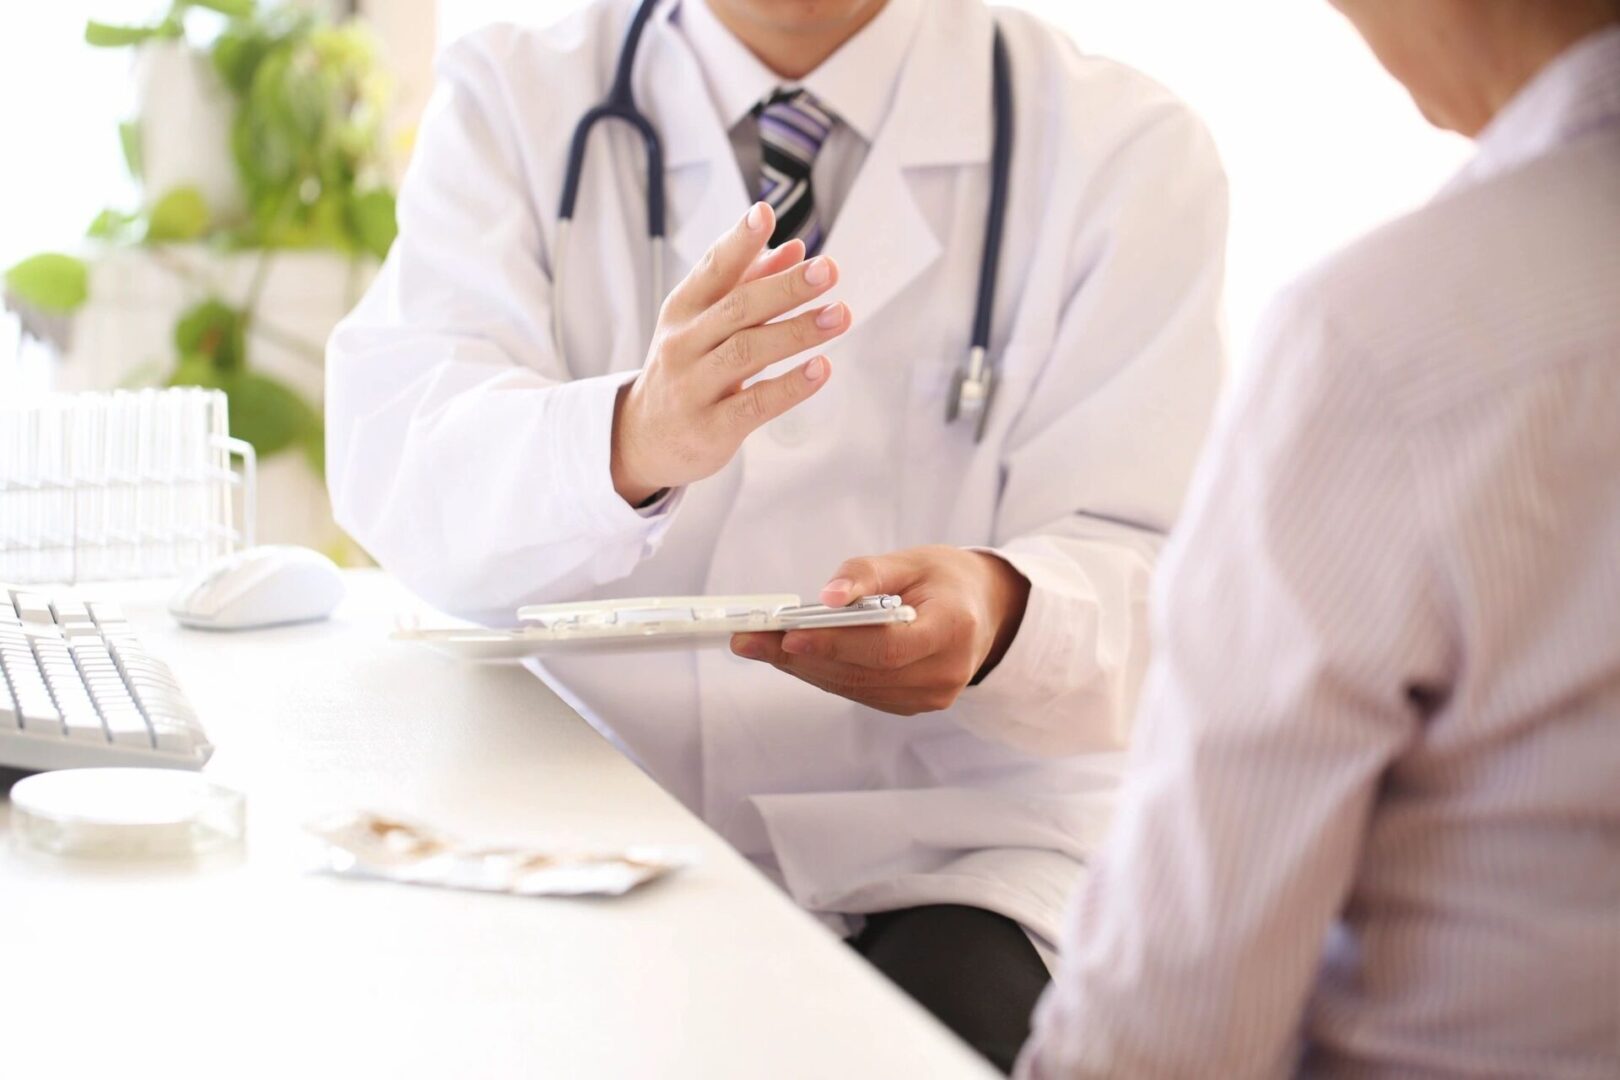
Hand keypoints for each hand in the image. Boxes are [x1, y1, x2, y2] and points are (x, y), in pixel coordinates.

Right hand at [610, 202, 852, 504]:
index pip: (712, 269)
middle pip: (737, 308)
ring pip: (747, 352)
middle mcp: (684, 344)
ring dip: (797, 331)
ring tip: (840, 314)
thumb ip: (748, 284)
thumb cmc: (685, 369)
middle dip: (786, 287)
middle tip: (828, 269)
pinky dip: (790, 386)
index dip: (738, 242)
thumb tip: (795, 248)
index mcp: (682, 310)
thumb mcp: (704, 323)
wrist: (642, 439)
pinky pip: (755, 404)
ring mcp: (694, 387)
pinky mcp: (711, 428)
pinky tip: (822, 368)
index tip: (765, 213)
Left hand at [730, 546, 1030, 715]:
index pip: (888, 647)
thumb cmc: (945, 579)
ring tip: (758, 646)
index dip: (837, 644)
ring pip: (854, 687)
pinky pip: (860, 692)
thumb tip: (826, 597)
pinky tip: (791, 657)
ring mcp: (932, 696)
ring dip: (803, 668)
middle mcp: (946, 672)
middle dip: (801, 656)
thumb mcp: (911, 560)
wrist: (982, 611)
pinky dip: (823, 674)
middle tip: (749, 639)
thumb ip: (866, 575)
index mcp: (954, 629)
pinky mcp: (913, 705)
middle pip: (863, 672)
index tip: (789, 634)